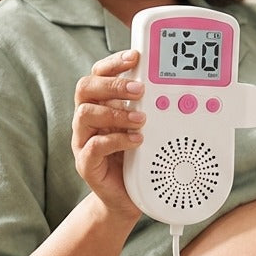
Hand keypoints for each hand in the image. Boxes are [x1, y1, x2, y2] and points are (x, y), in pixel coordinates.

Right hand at [71, 49, 144, 216]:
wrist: (127, 198)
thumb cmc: (138, 158)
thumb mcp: (148, 127)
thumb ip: (152, 107)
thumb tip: (172, 85)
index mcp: (101, 104)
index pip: (99, 74)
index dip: (114, 62)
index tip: (135, 57)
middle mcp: (88, 120)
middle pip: (86, 88)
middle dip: (114, 84)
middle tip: (140, 89)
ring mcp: (84, 141)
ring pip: (85, 114)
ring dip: (116, 112)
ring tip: (141, 119)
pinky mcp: (86, 164)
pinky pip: (93, 146)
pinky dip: (117, 140)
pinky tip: (137, 141)